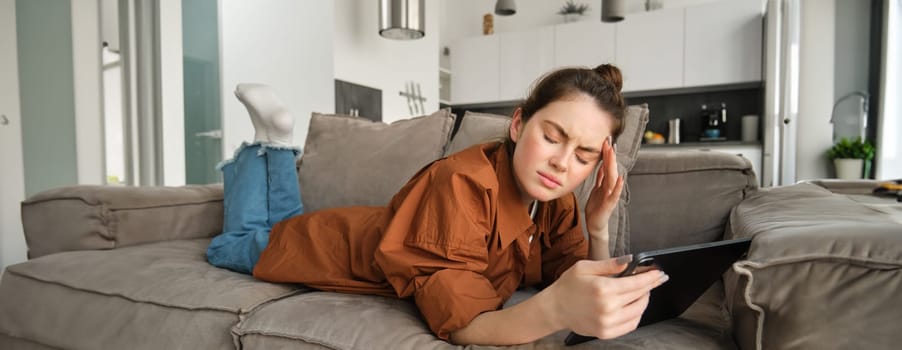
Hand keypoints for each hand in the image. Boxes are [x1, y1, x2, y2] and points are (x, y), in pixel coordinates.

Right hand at [545, 258, 667, 338]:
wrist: (554, 309)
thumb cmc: (568, 286)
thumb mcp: (584, 267)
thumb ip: (609, 264)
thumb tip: (630, 260)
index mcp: (603, 288)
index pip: (637, 282)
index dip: (651, 277)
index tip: (660, 273)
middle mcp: (607, 307)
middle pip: (640, 296)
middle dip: (650, 286)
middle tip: (655, 280)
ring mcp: (608, 322)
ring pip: (638, 311)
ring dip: (644, 300)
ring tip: (643, 292)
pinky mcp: (606, 332)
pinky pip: (631, 325)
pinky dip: (637, 315)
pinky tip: (634, 306)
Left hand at [584, 137, 623, 236]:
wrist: (595, 224)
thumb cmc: (596, 207)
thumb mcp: (596, 189)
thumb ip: (601, 178)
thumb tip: (602, 165)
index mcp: (605, 183)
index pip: (606, 166)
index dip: (606, 154)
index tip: (605, 141)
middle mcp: (609, 187)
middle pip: (610, 169)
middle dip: (609, 156)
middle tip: (608, 142)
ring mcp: (610, 195)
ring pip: (612, 178)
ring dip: (612, 166)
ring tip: (612, 154)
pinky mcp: (609, 204)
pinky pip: (614, 194)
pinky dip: (618, 186)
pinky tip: (620, 178)